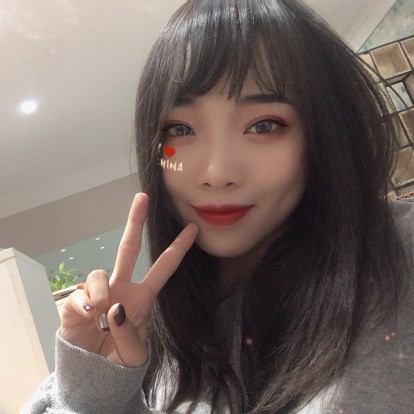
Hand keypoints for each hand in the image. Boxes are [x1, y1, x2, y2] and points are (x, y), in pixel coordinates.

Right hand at [59, 192, 197, 366]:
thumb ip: (128, 333)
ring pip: (99, 273)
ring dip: (100, 292)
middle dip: (135, 222)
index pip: (164, 268)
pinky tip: (88, 315)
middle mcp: (121, 290)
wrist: (94, 377)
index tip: (194, 228)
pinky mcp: (75, 305)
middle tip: (143, 197)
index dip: (178, 248)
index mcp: (142, 298)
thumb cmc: (119, 361)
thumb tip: (114, 308)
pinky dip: (82, 303)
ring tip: (100, 315)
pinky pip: (78, 294)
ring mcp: (98, 294)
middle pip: (127, 248)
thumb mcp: (134, 353)